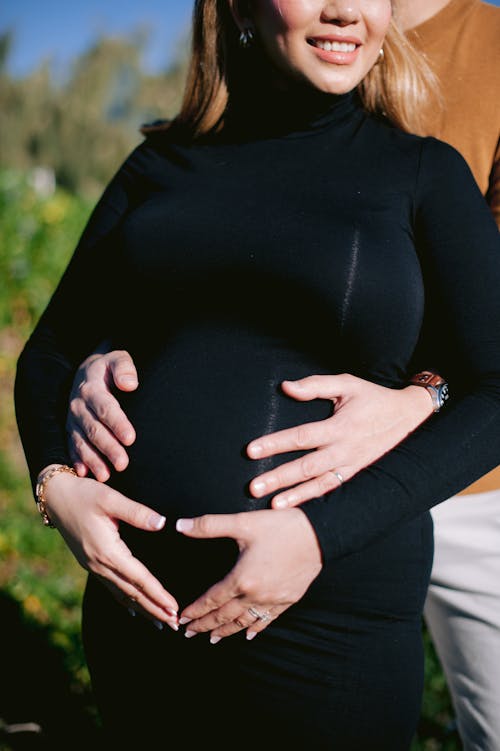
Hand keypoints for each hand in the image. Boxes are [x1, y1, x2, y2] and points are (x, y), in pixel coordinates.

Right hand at [43, 467, 178, 629]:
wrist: (54, 497)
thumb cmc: (83, 494)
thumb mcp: (110, 498)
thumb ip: (137, 512)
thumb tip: (162, 523)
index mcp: (107, 551)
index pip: (139, 578)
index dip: (158, 595)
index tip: (175, 609)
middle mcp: (100, 564)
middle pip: (132, 593)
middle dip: (155, 610)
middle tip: (176, 625)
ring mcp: (93, 566)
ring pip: (122, 594)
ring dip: (143, 609)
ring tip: (160, 623)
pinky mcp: (89, 564)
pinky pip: (111, 588)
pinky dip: (125, 602)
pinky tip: (134, 610)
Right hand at [67, 350, 137, 480]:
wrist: (86, 372)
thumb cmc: (110, 368)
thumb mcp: (118, 358)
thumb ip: (124, 367)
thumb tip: (130, 384)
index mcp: (92, 388)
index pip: (106, 408)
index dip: (118, 424)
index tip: (131, 439)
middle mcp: (78, 406)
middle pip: (94, 429)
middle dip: (108, 448)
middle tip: (123, 464)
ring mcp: (72, 420)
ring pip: (82, 442)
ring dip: (93, 460)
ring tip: (106, 476)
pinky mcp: (70, 430)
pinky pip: (71, 447)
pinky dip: (77, 461)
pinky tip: (85, 474)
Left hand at [176, 509, 321, 642]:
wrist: (320, 535)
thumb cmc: (281, 527)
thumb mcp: (243, 523)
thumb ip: (209, 525)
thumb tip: (180, 525)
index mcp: (241, 579)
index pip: (212, 600)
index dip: (195, 610)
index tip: (182, 619)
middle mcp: (255, 595)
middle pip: (225, 616)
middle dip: (205, 625)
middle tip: (189, 634)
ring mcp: (273, 600)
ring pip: (244, 623)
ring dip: (226, 631)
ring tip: (213, 639)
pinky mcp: (288, 600)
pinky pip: (267, 621)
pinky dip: (255, 628)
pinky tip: (249, 635)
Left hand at [247, 374, 433, 508]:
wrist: (409, 417)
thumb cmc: (373, 397)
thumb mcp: (348, 383)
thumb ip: (316, 385)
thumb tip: (286, 387)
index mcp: (341, 427)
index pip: (301, 437)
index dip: (275, 443)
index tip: (251, 451)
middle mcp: (345, 450)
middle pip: (306, 467)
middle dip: (279, 478)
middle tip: (253, 487)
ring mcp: (352, 466)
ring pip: (319, 484)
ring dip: (295, 496)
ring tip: (272, 505)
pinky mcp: (356, 474)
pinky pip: (333, 490)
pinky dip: (315, 500)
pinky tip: (297, 508)